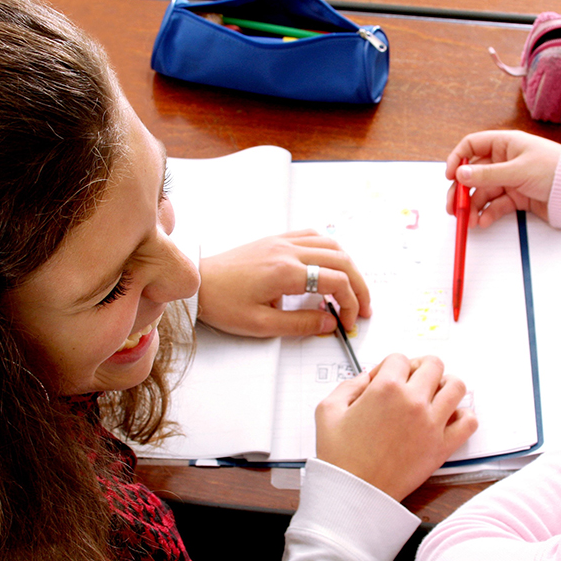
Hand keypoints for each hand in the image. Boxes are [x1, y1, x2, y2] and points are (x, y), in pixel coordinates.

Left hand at [197, 229, 371, 337]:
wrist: (197, 283)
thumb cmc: (222, 303)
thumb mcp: (261, 324)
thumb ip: (300, 324)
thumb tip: (330, 323)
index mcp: (285, 272)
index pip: (336, 282)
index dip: (350, 304)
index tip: (348, 323)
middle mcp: (288, 250)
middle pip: (341, 259)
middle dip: (359, 285)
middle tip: (363, 308)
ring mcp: (282, 241)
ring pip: (331, 243)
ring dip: (348, 265)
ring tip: (352, 288)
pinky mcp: (275, 239)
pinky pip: (313, 236)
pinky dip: (330, 250)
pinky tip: (331, 266)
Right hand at [315, 354, 477, 501]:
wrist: (353, 493)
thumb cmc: (339, 456)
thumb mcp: (327, 410)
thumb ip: (349, 385)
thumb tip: (368, 378)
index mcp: (386, 389)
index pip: (399, 359)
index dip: (390, 367)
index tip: (385, 380)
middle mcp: (413, 402)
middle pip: (433, 364)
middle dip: (420, 368)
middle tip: (411, 382)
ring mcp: (432, 424)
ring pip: (456, 386)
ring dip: (445, 385)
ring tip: (432, 396)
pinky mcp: (442, 447)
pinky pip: (469, 422)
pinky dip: (462, 416)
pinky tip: (446, 419)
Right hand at [444, 130, 560, 227]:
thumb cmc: (555, 169)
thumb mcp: (518, 170)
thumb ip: (487, 174)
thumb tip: (460, 174)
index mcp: (505, 143)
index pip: (472, 146)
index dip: (457, 159)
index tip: (449, 175)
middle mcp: (505, 160)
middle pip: (473, 174)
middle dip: (461, 190)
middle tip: (453, 207)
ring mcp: (510, 179)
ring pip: (483, 192)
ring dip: (473, 206)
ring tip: (468, 220)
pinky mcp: (517, 197)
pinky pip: (496, 204)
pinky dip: (488, 213)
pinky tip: (483, 221)